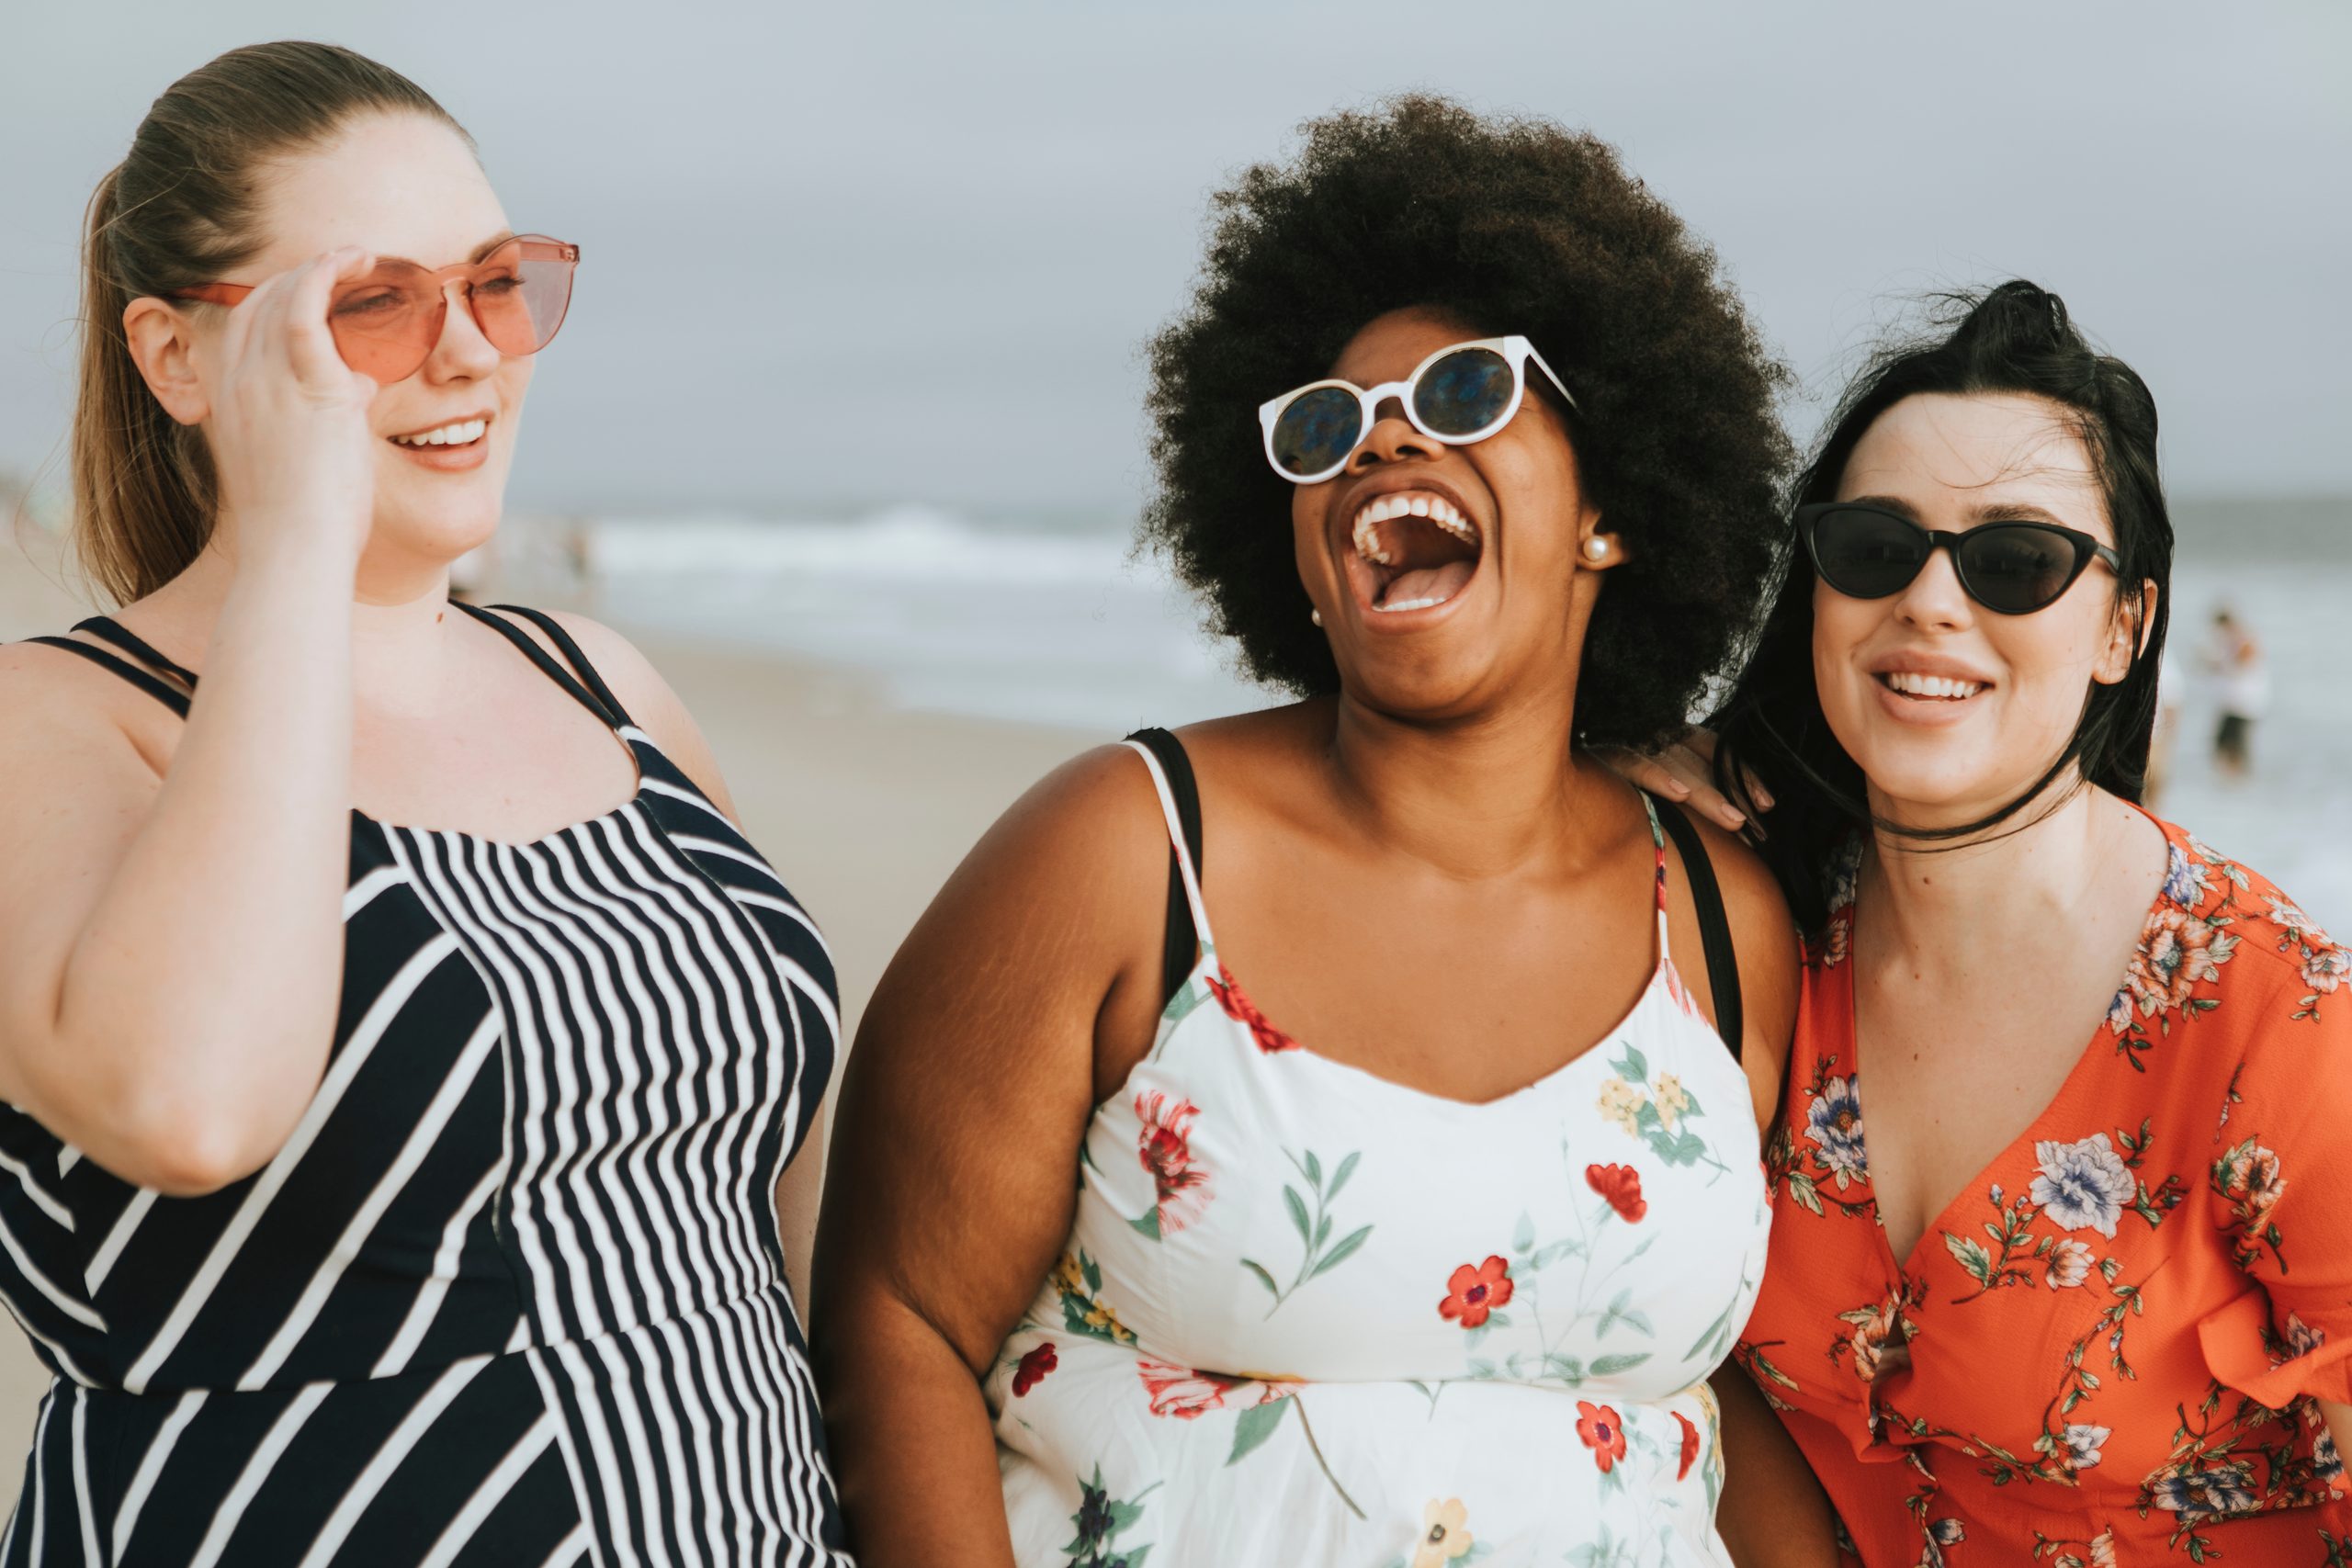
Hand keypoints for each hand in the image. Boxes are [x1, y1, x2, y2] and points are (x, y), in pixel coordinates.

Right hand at [200, 247, 380, 564]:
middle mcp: (238, 381)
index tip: (321, 288)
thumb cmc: (307, 520)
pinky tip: (358, 260)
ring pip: (282, 294)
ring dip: (322, 267)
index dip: (280, 297)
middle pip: (258, 301)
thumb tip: (362, 384)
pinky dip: (328, 273)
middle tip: (348, 266)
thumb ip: (324, 412)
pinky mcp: (304, 383)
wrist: (295, 549)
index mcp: (230, 399)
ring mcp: (266, 379)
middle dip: (301, 275)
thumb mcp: (305, 454)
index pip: (244, 325)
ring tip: (363, 258)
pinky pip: (306, 306)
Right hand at [1596, 728, 1771, 831]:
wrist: (1547, 770)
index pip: (1716, 749)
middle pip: (1701, 760)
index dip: (1743, 774)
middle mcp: (1650, 733)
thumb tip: (1737, 821)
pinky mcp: (1601, 754)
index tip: (1768, 804)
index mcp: (1668, 733)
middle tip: (1759, 824)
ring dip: (1707, 793)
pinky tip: (1679, 794)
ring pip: (1675, 764)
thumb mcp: (1652, 778)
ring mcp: (1627, 741)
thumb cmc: (1605, 781)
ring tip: (1735, 821)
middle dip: (1732, 792)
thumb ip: (1685, 787)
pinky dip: (1657, 777)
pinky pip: (1633, 763)